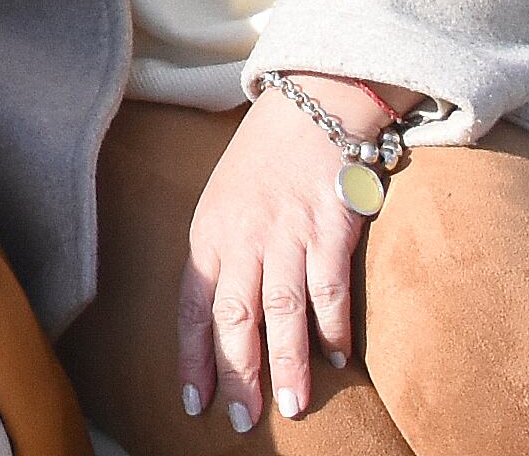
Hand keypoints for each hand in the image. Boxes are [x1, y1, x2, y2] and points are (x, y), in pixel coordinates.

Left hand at [183, 75, 412, 427]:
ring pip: (283, 312)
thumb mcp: (224, 204)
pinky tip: (336, 357)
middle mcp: (242, 237)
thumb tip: (223, 321)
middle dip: (238, 374)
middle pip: (235, 317)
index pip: (192, 306)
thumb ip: (222, 257)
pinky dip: (332, 327)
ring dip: (287, 364)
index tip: (195, 402)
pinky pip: (329, 289)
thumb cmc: (265, 163)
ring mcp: (286, 233)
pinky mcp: (329, 227)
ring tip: (290, 406)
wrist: (312, 106)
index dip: (192, 357)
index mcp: (208, 234)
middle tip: (245, 423)